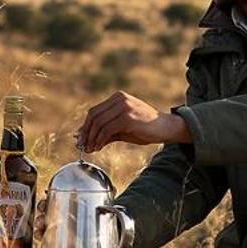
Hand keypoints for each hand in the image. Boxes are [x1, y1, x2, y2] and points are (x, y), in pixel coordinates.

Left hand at [76, 91, 191, 153]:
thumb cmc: (145, 129)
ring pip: (99, 123)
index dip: (85, 126)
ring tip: (91, 149)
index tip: (80, 139)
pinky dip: (100, 140)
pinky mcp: (127, 118)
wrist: (166, 128)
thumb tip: (82, 137)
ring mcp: (124, 107)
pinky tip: (99, 147)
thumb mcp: (122, 128)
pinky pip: (107, 130)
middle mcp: (119, 99)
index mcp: (117, 98)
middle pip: (93, 116)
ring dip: (92, 138)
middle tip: (83, 146)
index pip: (94, 111)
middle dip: (86, 133)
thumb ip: (104, 130)